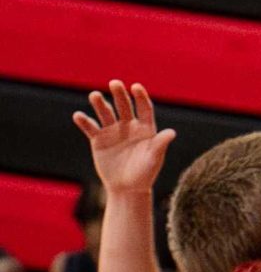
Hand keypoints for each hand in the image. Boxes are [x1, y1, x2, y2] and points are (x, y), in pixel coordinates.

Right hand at [72, 81, 175, 197]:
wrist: (128, 188)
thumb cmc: (145, 173)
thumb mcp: (154, 158)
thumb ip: (160, 144)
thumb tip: (172, 132)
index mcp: (145, 127)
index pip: (144, 108)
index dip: (140, 97)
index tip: (136, 86)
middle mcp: (129, 126)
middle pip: (124, 106)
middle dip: (120, 94)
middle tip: (114, 83)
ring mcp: (113, 131)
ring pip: (106, 113)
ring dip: (100, 104)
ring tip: (95, 95)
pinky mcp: (99, 140)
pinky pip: (91, 128)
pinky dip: (85, 121)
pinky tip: (78, 115)